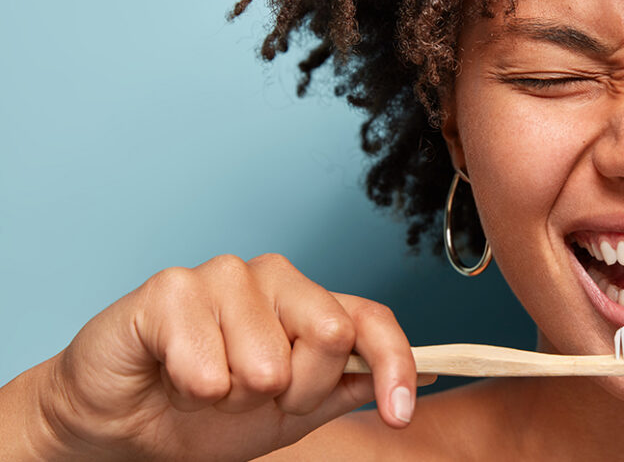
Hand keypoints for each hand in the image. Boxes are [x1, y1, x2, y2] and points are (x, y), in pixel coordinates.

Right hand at [28, 253, 423, 459]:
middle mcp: (273, 278)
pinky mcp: (171, 289)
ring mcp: (222, 276)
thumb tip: (420, 378)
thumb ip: (345, 389)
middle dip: (296, 392)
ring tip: (207, 388)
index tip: (398, 415)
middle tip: (252, 397)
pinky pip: (209, 368)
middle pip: (330, 336)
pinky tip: (174, 377)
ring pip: (268, 363)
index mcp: (308, 303)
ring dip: (235, 398)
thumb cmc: (203, 413)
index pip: (370, 320)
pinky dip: (193, 392)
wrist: (123, 427)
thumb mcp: (290, 415)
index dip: (393, 365)